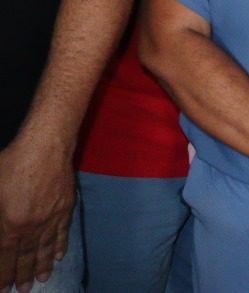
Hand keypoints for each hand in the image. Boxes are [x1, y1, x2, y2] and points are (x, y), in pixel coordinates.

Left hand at [0, 138, 74, 291]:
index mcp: (10, 225)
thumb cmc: (12, 164)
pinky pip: (62, 232)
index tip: (1, 289)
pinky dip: (60, 245)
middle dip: (21, 275)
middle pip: (25, 256)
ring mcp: (51, 218)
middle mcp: (32, 227)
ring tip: (41, 281)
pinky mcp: (66, 207)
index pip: (4, 257)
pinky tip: (59, 256)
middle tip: (22, 290)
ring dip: (41, 266)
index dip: (2, 274)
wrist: (46, 146)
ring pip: (45, 248)